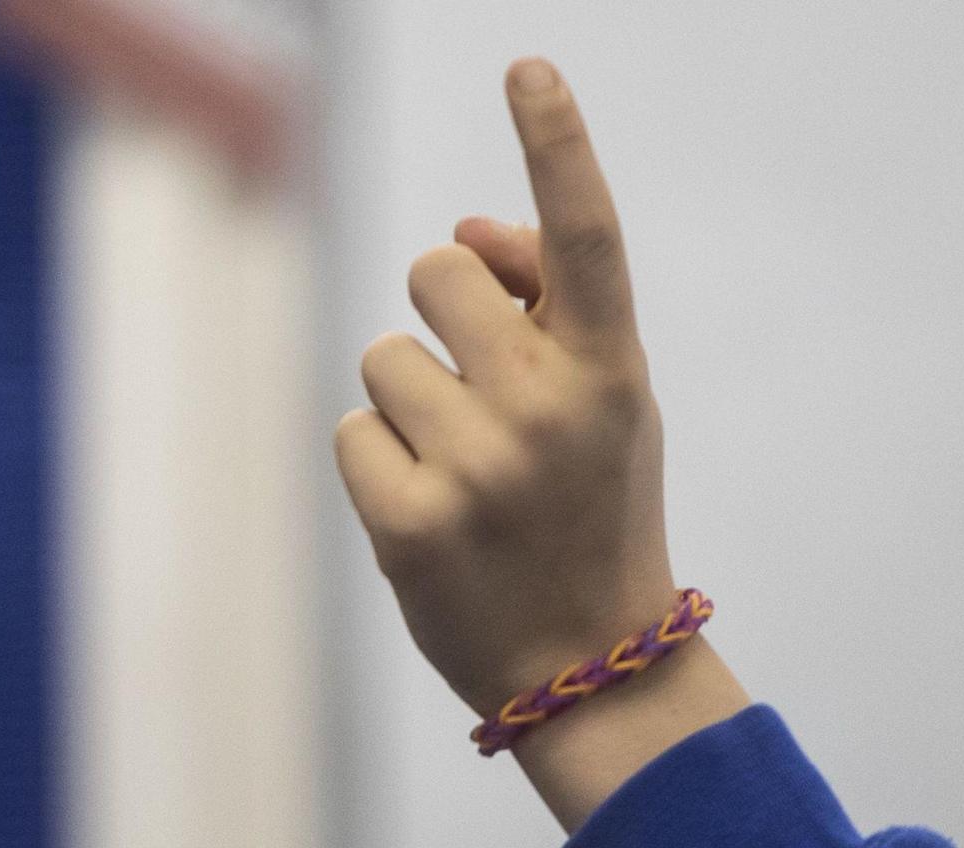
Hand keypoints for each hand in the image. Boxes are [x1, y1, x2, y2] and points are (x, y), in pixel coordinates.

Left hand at [336, 59, 746, 826]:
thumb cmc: (587, 508)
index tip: (526, 67)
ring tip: (463, 475)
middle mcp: (549, 407)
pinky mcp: (408, 521)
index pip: (584, 236)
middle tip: (477, 396)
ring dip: (406, 403)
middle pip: (432, 275)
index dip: (556, 144)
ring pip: (382, 357)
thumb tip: (455, 232)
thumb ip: (544, 310)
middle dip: (439, 317)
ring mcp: (477, 467)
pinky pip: (351, 430)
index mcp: (613, 370)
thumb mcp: (600, 403)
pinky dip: (377, 463)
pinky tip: (429, 514)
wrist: (589, 664)